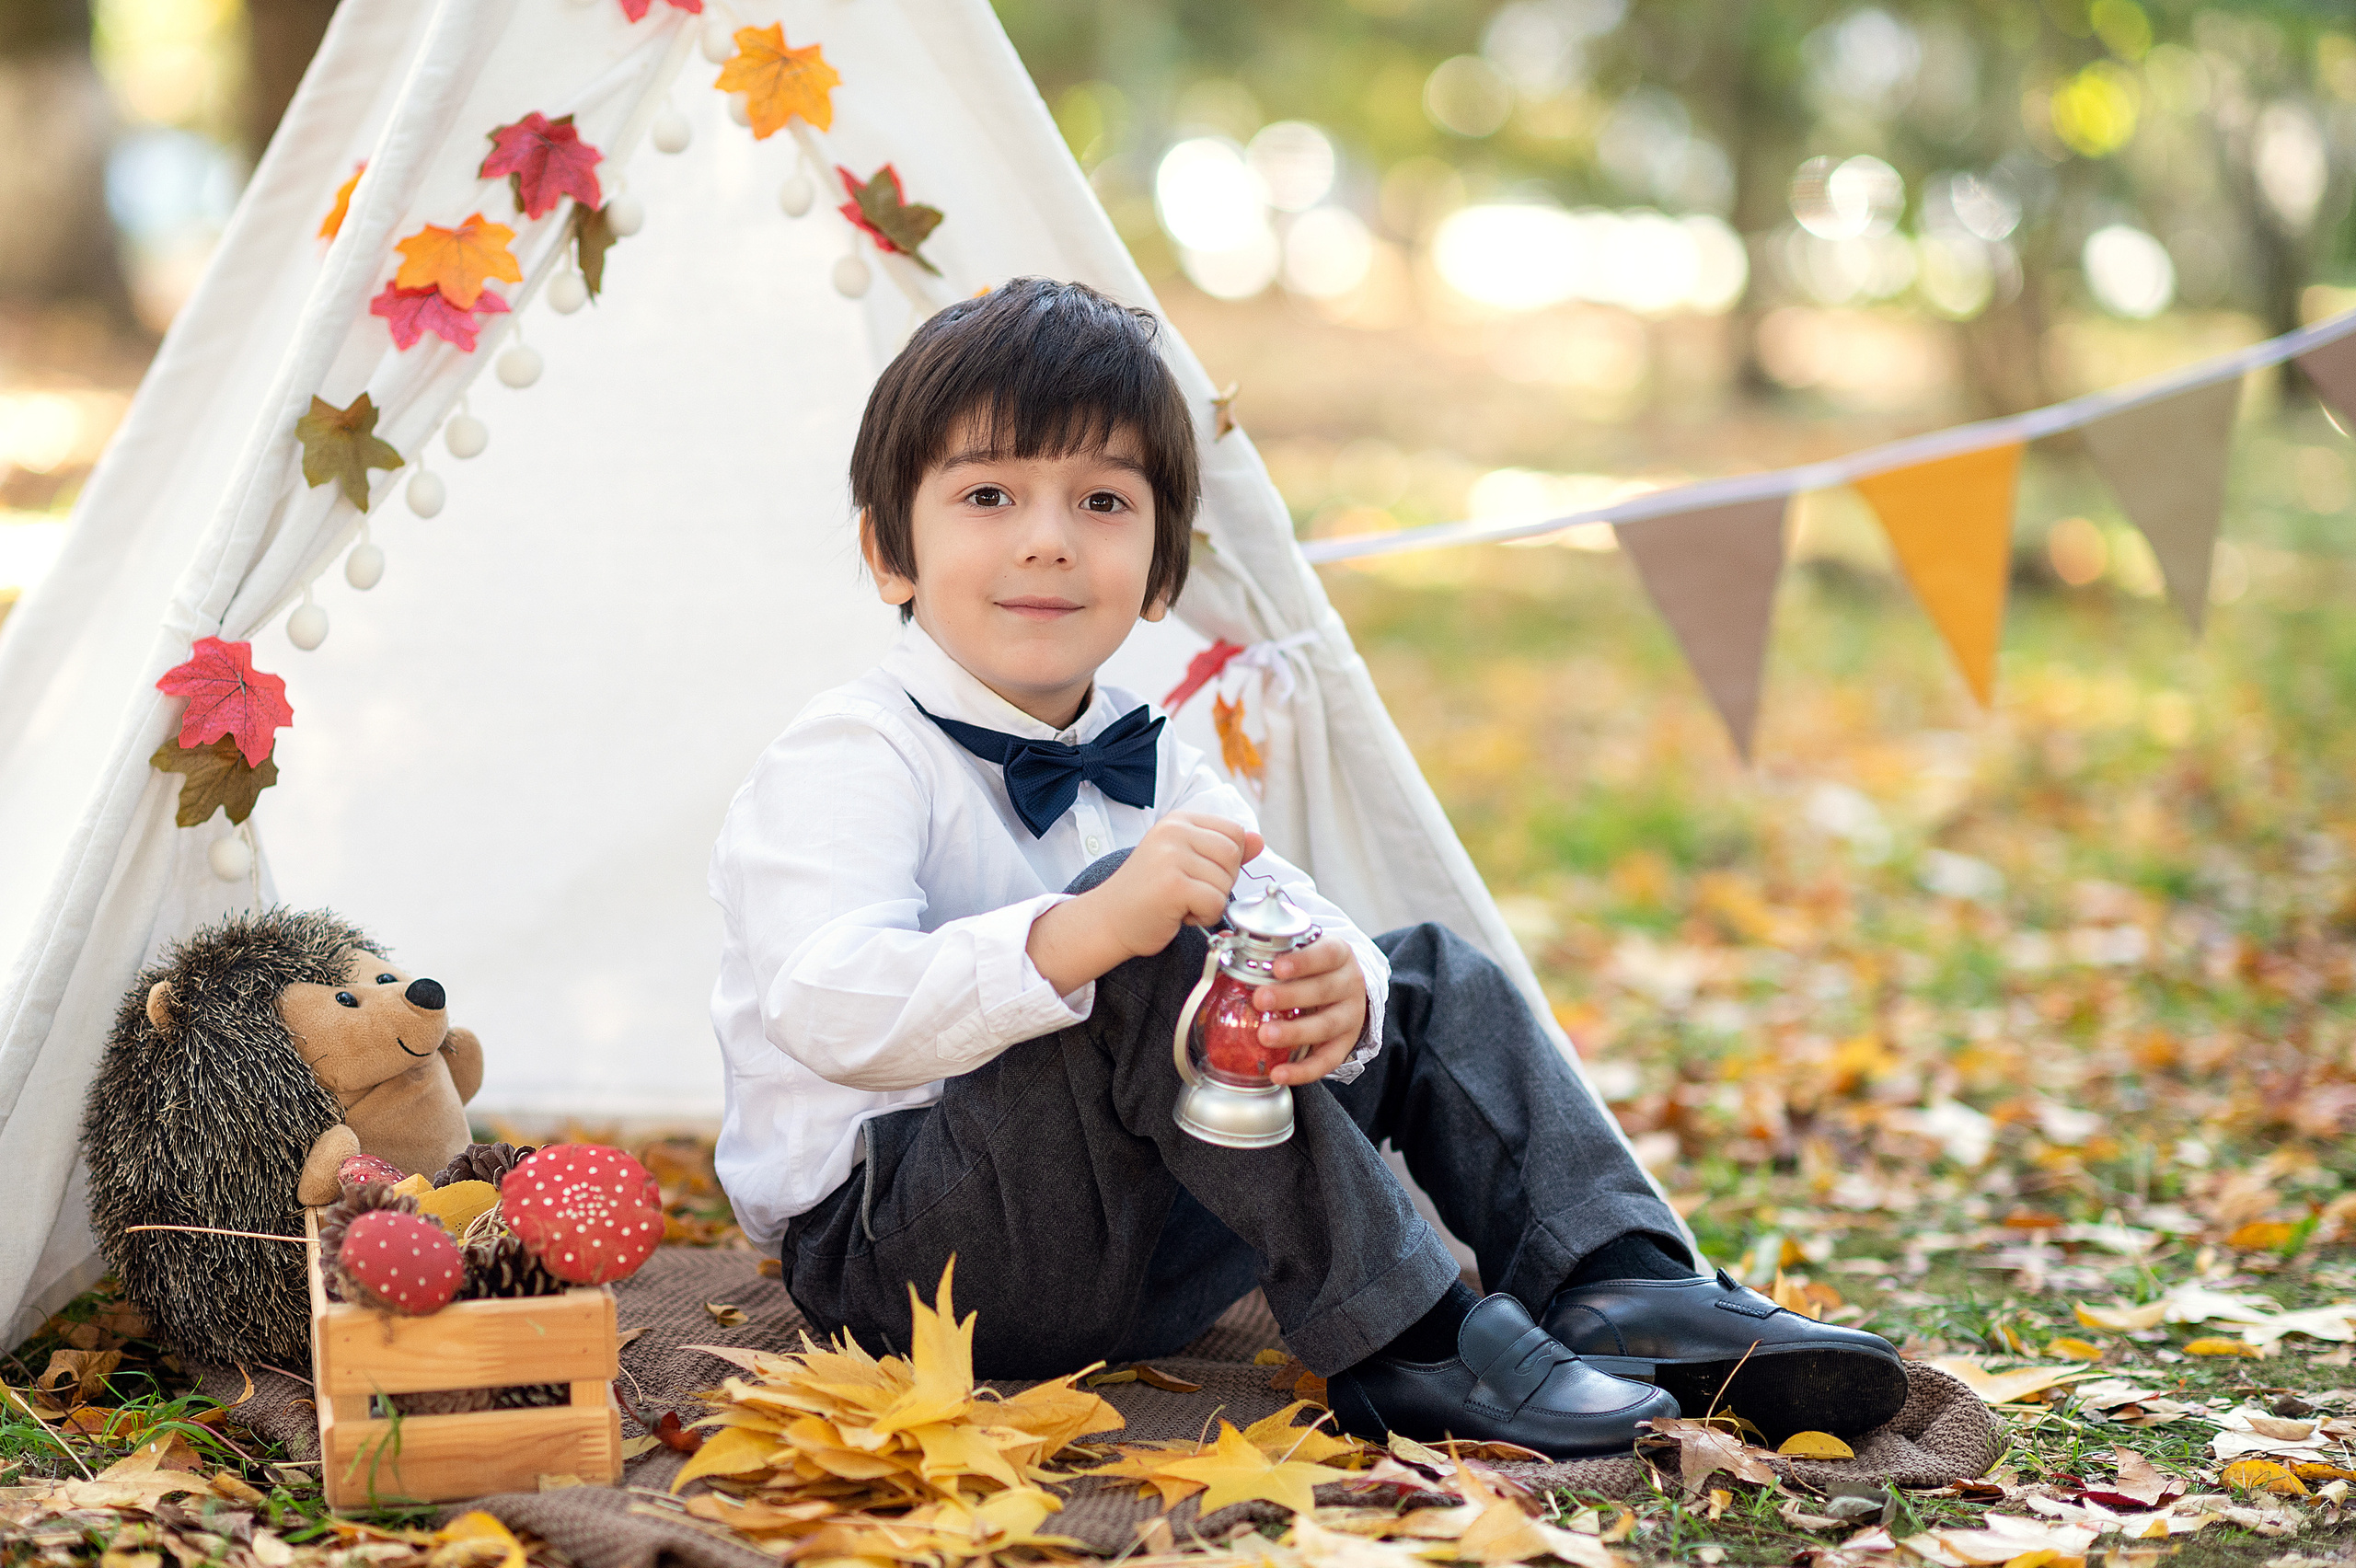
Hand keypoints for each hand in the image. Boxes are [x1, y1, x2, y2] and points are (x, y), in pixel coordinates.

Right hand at [1084, 810, 1264, 961]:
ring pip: (1226, 882)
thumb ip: (1223, 850)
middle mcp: (1174, 831)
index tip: (1200, 874)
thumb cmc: (1148, 894)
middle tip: (1190, 892)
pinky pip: (1215, 903)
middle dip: (1221, 882)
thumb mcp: (1187, 862)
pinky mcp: (1173, 885)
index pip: (1234, 832)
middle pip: (1234, 854)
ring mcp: (1171, 856)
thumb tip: (1259, 839)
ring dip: (1210, 902)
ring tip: (1180, 903)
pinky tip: (1179, 914)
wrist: (1107, 920)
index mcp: (1179, 820)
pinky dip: (1204, 916)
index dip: (1228, 861)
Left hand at [1258, 934, 1368, 1085]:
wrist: (1347, 988)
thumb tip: (1228, 941)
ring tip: (1265, 1036)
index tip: (1277, 967)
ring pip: (1326, 1026)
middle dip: (1290, 996)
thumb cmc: (1317, 967)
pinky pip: (1326, 1061)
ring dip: (1294, 1032)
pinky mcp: (1345, 1044)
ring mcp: (1350, 1016)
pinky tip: (1279, 1073)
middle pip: (1324, 990)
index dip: (1303, 961)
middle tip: (1260, 999)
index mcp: (1339, 955)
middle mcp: (1349, 985)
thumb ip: (1271, 947)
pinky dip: (1302, 1071)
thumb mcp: (1304, 949)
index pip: (1326, 954)